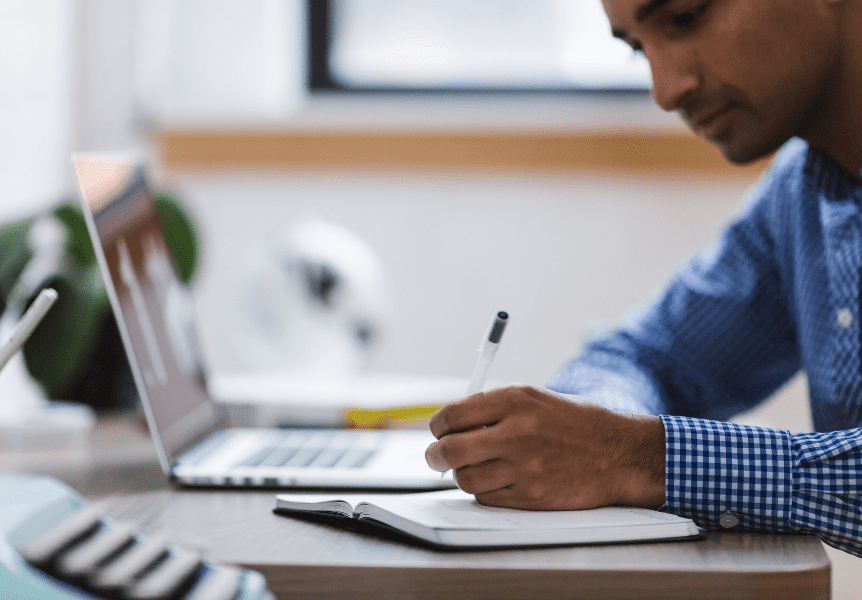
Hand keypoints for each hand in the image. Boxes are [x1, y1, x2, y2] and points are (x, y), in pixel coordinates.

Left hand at [425, 384, 665, 509]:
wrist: (618, 454)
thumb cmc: (573, 423)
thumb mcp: (534, 398)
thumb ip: (492, 407)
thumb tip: (449, 424)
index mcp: (515, 400)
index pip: (452, 415)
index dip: (438, 425)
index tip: (439, 430)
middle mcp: (516, 432)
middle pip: (450, 450)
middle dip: (435, 455)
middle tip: (436, 457)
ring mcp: (523, 468)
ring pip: (465, 478)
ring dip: (462, 475)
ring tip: (475, 467)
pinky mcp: (530, 497)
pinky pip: (487, 498)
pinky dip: (485, 491)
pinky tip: (499, 480)